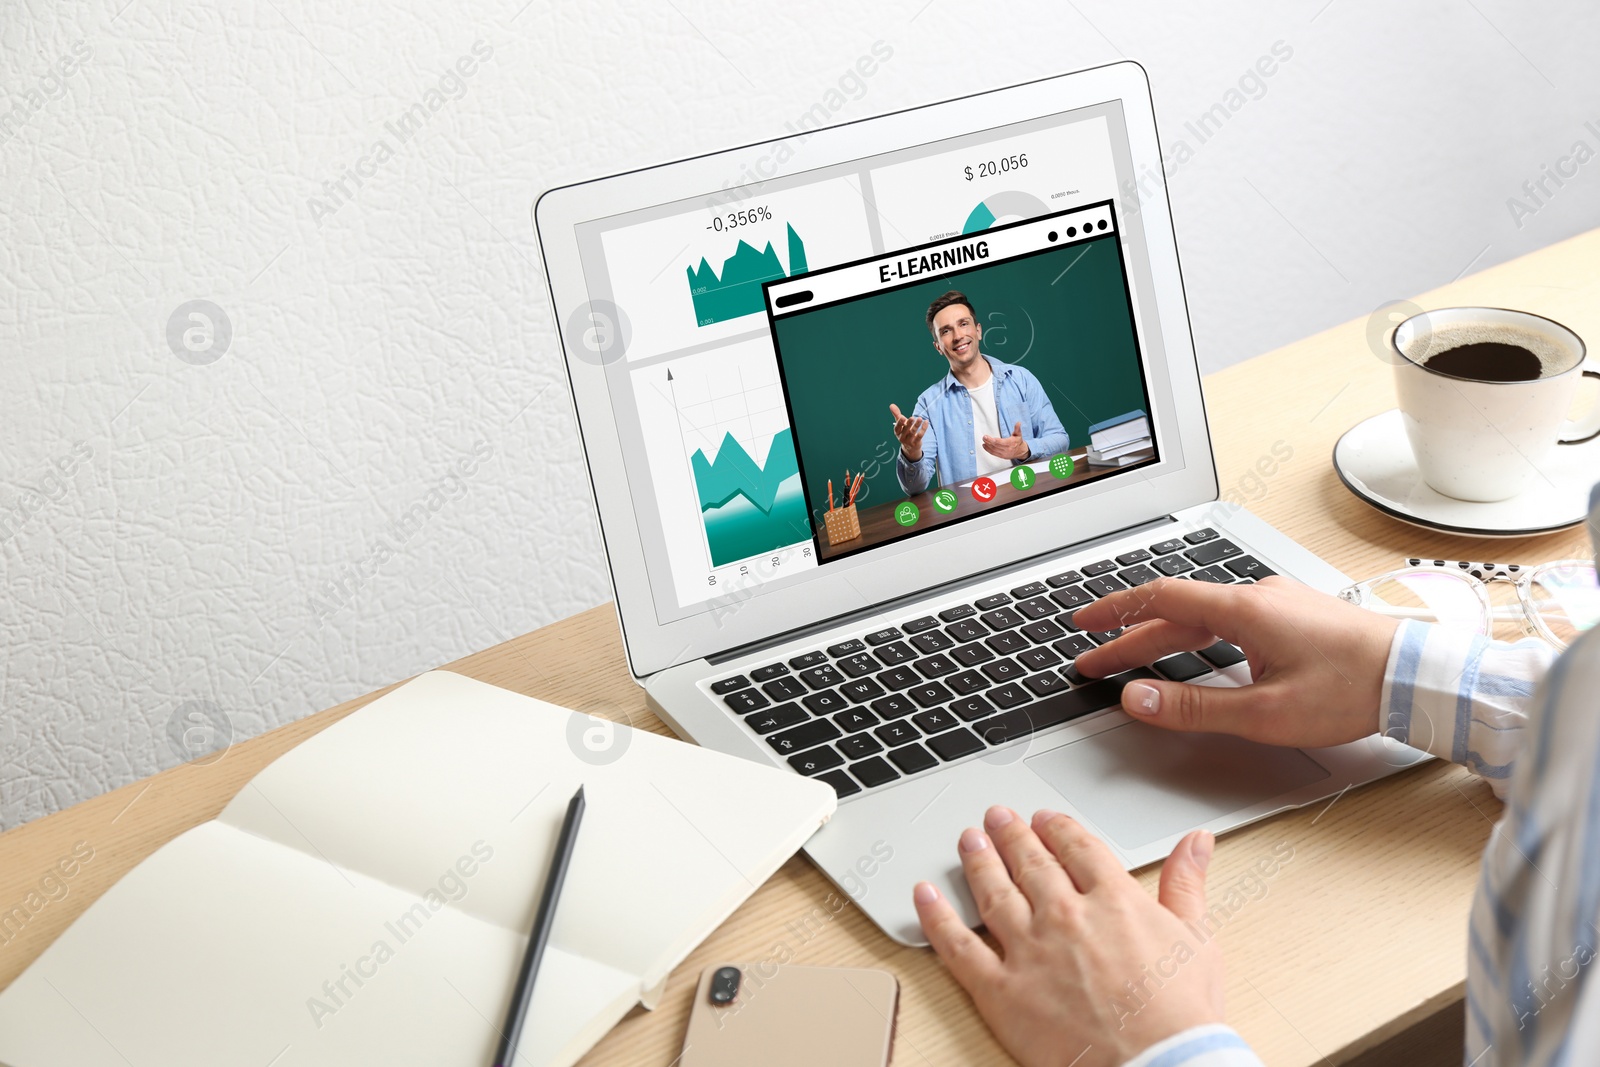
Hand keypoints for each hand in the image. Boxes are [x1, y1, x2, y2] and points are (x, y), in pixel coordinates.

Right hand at [889, 403, 927, 460]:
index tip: (902, 417)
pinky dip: (923, 428)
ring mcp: (909, 441)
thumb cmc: (904, 432)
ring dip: (916, 425)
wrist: (910, 448)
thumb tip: (891, 405)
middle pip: (905, 430)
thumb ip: (896, 414)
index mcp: (897, 432)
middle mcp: (902, 437)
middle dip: (909, 424)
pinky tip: (926, 422)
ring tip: (920, 418)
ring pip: (913, 432)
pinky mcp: (916, 443)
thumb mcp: (900, 424)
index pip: (897, 427)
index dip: (899, 423)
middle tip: (912, 417)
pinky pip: (920, 435)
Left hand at [915, 806, 1222, 1066]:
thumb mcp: (1197, 940)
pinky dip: (936, 917)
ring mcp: (1029, 951)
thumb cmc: (1181, 1017)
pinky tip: (923, 894)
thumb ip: (1187, 884)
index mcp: (1112, 900)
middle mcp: (1065, 916)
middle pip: (1030, 863)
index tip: (1044, 820)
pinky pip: (958, 947)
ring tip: (968, 839)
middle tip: (996, 817)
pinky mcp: (1001, 990)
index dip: (1056, 829)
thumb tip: (1196, 842)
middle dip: (1011, 835)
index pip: (1076, 848)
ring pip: (993, 892)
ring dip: (977, 860)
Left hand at [982, 421, 1028, 459]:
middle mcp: (1007, 449)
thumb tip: (1018, 423)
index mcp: (1011, 443)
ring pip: (994, 450)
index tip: (987, 437)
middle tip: (984, 437)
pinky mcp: (1002, 456)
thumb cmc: (1018, 442)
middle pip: (995, 445)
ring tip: (984, 441)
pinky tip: (985, 446)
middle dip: (988, 441)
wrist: (1021, 452)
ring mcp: (1004, 453)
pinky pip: (993, 453)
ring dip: (987, 446)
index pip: (1000, 442)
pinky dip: (988, 450)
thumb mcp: (1018, 434)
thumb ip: (1017, 429)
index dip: (992, 440)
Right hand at [1071, 576, 1397, 747]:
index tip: (1083, 623)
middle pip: (1176, 613)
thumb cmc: (1353, 689)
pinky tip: (1197, 659)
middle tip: (1094, 661)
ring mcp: (1277, 604)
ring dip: (1164, 641)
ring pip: (1204, 619)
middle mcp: (1257, 597)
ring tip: (1134, 664)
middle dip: (1130, 639)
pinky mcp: (1293, 617)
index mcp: (1243, 609)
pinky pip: (1230, 622)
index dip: (1115, 611)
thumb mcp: (1264, 712)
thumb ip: (1193, 706)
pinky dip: (1199, 640)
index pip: (1159, 599)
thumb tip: (1137, 698)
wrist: (1418, 678)